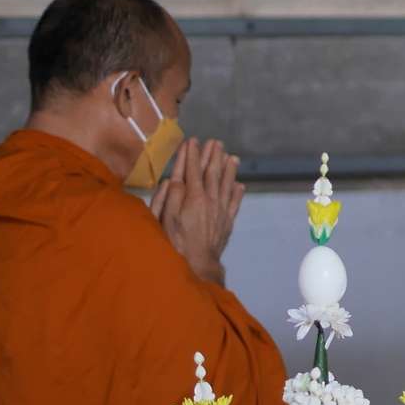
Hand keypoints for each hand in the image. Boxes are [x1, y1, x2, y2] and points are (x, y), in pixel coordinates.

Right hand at [151, 138, 243, 284]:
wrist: (198, 263)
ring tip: (231, 157)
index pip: (192, 170)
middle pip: (212, 174)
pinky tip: (240, 185)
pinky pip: (234, 204)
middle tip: (216, 142)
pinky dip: (237, 193)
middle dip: (213, 156)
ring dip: (228, 170)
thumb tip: (174, 178)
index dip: (192, 155)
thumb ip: (170, 196)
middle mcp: (210, 201)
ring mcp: (221, 211)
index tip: (193, 141)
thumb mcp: (165, 217)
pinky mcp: (227, 222)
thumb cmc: (175, 241)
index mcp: (193, 197)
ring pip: (226, 185)